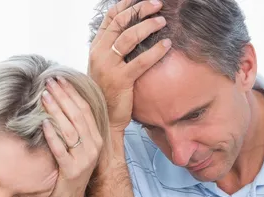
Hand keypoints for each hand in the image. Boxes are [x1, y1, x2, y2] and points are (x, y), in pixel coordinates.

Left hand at [41, 77, 102, 196]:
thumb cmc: (68, 168)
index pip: (84, 109)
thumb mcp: (77, 146)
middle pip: (77, 116)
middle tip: (49, 81)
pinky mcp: (71, 170)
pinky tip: (43, 123)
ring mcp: (83, 159)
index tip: (59, 79)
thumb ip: (74, 127)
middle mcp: (93, 147)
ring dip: (56, 111)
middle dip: (63, 96)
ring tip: (44, 96)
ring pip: (70, 130)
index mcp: (96, 138)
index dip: (72, 92)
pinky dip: (52, 135)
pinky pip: (60, 149)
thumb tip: (62, 100)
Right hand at [88, 0, 171, 132]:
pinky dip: (155, 50)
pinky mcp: (120, 80)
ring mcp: (108, 67)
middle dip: (140, 10)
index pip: (110, 18)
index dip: (126, 4)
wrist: (103, 118)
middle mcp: (99, 54)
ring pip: (128, 37)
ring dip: (148, 26)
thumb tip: (131, 31)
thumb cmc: (108, 93)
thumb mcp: (105, 67)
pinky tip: (167, 44)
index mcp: (96, 48)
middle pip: (120, 22)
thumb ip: (113, 50)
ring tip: (163, 21)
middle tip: (158, 5)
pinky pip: (140, 61)